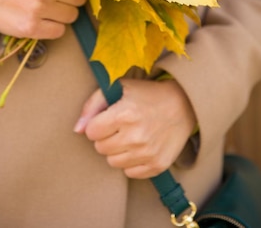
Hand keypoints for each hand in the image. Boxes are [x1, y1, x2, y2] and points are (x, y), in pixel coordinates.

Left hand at [74, 78, 195, 178]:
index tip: (108, 118)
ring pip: (113, 162)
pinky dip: (131, 161)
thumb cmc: (147, 95)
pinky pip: (129, 173)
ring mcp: (147, 153)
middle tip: (120, 126)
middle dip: (106, 137)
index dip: (98, 124)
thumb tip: (77, 130)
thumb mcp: (120, 88)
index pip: (92, 132)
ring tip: (129, 136)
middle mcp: (135, 136)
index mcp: (124, 114)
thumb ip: (93, 104)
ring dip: (117, 150)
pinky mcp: (156, 166)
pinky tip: (139, 147)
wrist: (182, 105)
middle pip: (100, 149)